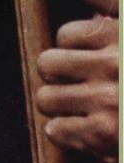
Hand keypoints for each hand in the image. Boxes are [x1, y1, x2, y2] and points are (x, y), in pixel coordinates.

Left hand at [37, 15, 119, 156]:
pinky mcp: (104, 133)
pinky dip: (65, 135)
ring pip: (46, 98)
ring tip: (75, 112)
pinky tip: (82, 135)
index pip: (67, 36)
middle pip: (48, 64)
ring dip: (58, 107)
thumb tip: (93, 27)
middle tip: (72, 88)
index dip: (72, 53)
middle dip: (57, 79)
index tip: (84, 64)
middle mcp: (115, 65)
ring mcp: (108, 100)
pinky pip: (56, 130)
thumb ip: (114, 38)